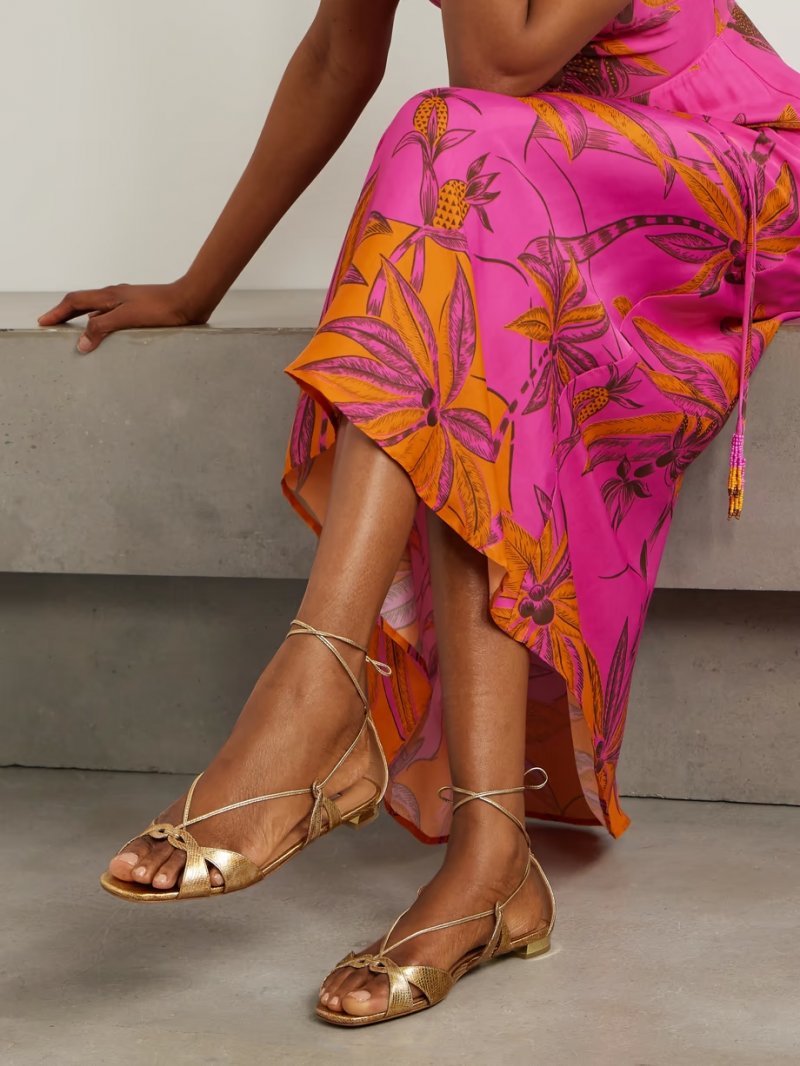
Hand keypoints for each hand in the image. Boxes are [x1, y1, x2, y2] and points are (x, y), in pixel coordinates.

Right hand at [37, 280, 209, 353]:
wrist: (191, 301)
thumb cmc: (162, 309)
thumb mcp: (129, 318)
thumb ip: (103, 328)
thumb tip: (81, 342)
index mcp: (110, 296)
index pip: (75, 301)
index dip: (58, 312)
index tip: (43, 322)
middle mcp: (116, 297)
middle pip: (84, 304)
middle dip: (66, 315)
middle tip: (54, 326)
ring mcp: (129, 303)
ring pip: (99, 311)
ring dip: (84, 320)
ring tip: (76, 334)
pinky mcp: (141, 311)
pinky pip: (114, 317)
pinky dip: (103, 325)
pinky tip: (109, 337)